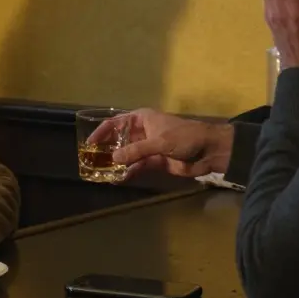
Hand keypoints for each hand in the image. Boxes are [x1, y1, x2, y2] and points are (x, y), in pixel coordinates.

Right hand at [90, 109, 233, 179]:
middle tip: (91, 161)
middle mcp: (143, 131)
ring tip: (101, 173)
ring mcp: (148, 147)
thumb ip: (136, 151)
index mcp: (142, 118)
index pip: (116, 122)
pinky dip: (129, 171)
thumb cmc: (185, 137)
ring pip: (127, 154)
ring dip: (116, 163)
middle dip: (107, 149)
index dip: (102, 131)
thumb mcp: (159, 142)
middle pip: (119, 139)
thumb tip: (113, 158)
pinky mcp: (155, 161)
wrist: (209, 150)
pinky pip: (137, 166)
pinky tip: (118, 179)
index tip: (89, 143)